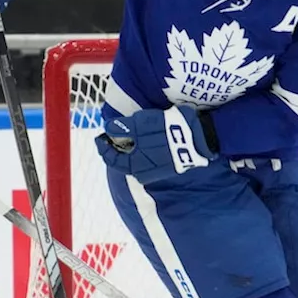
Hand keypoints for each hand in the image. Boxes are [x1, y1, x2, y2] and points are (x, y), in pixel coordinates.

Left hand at [94, 106, 214, 183]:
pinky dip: (145, 151)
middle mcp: (143, 173)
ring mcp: (157, 172)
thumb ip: (121, 128)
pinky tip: (150, 141)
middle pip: (124, 161)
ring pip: (138, 161)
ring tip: (134, 136)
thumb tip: (108, 129)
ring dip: (133, 149)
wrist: (196, 138)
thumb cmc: (164, 131)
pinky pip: (151, 160)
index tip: (101, 136)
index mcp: (132, 165)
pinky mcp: (169, 168)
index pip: (110, 158)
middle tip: (118, 134)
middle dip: (119, 147)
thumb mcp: (139, 124)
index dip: (103, 146)